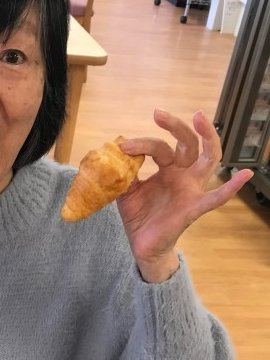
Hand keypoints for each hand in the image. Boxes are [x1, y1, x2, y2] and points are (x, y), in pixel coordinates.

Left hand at [116, 109, 253, 282]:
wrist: (142, 246)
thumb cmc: (139, 216)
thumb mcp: (126, 191)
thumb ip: (124, 172)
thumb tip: (116, 152)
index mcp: (168, 168)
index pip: (160, 147)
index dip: (142, 144)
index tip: (124, 147)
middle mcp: (183, 174)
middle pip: (188, 143)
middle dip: (175, 126)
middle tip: (158, 114)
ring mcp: (191, 189)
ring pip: (209, 158)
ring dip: (208, 137)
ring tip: (199, 118)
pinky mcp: (194, 208)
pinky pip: (216, 198)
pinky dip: (231, 187)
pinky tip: (244, 175)